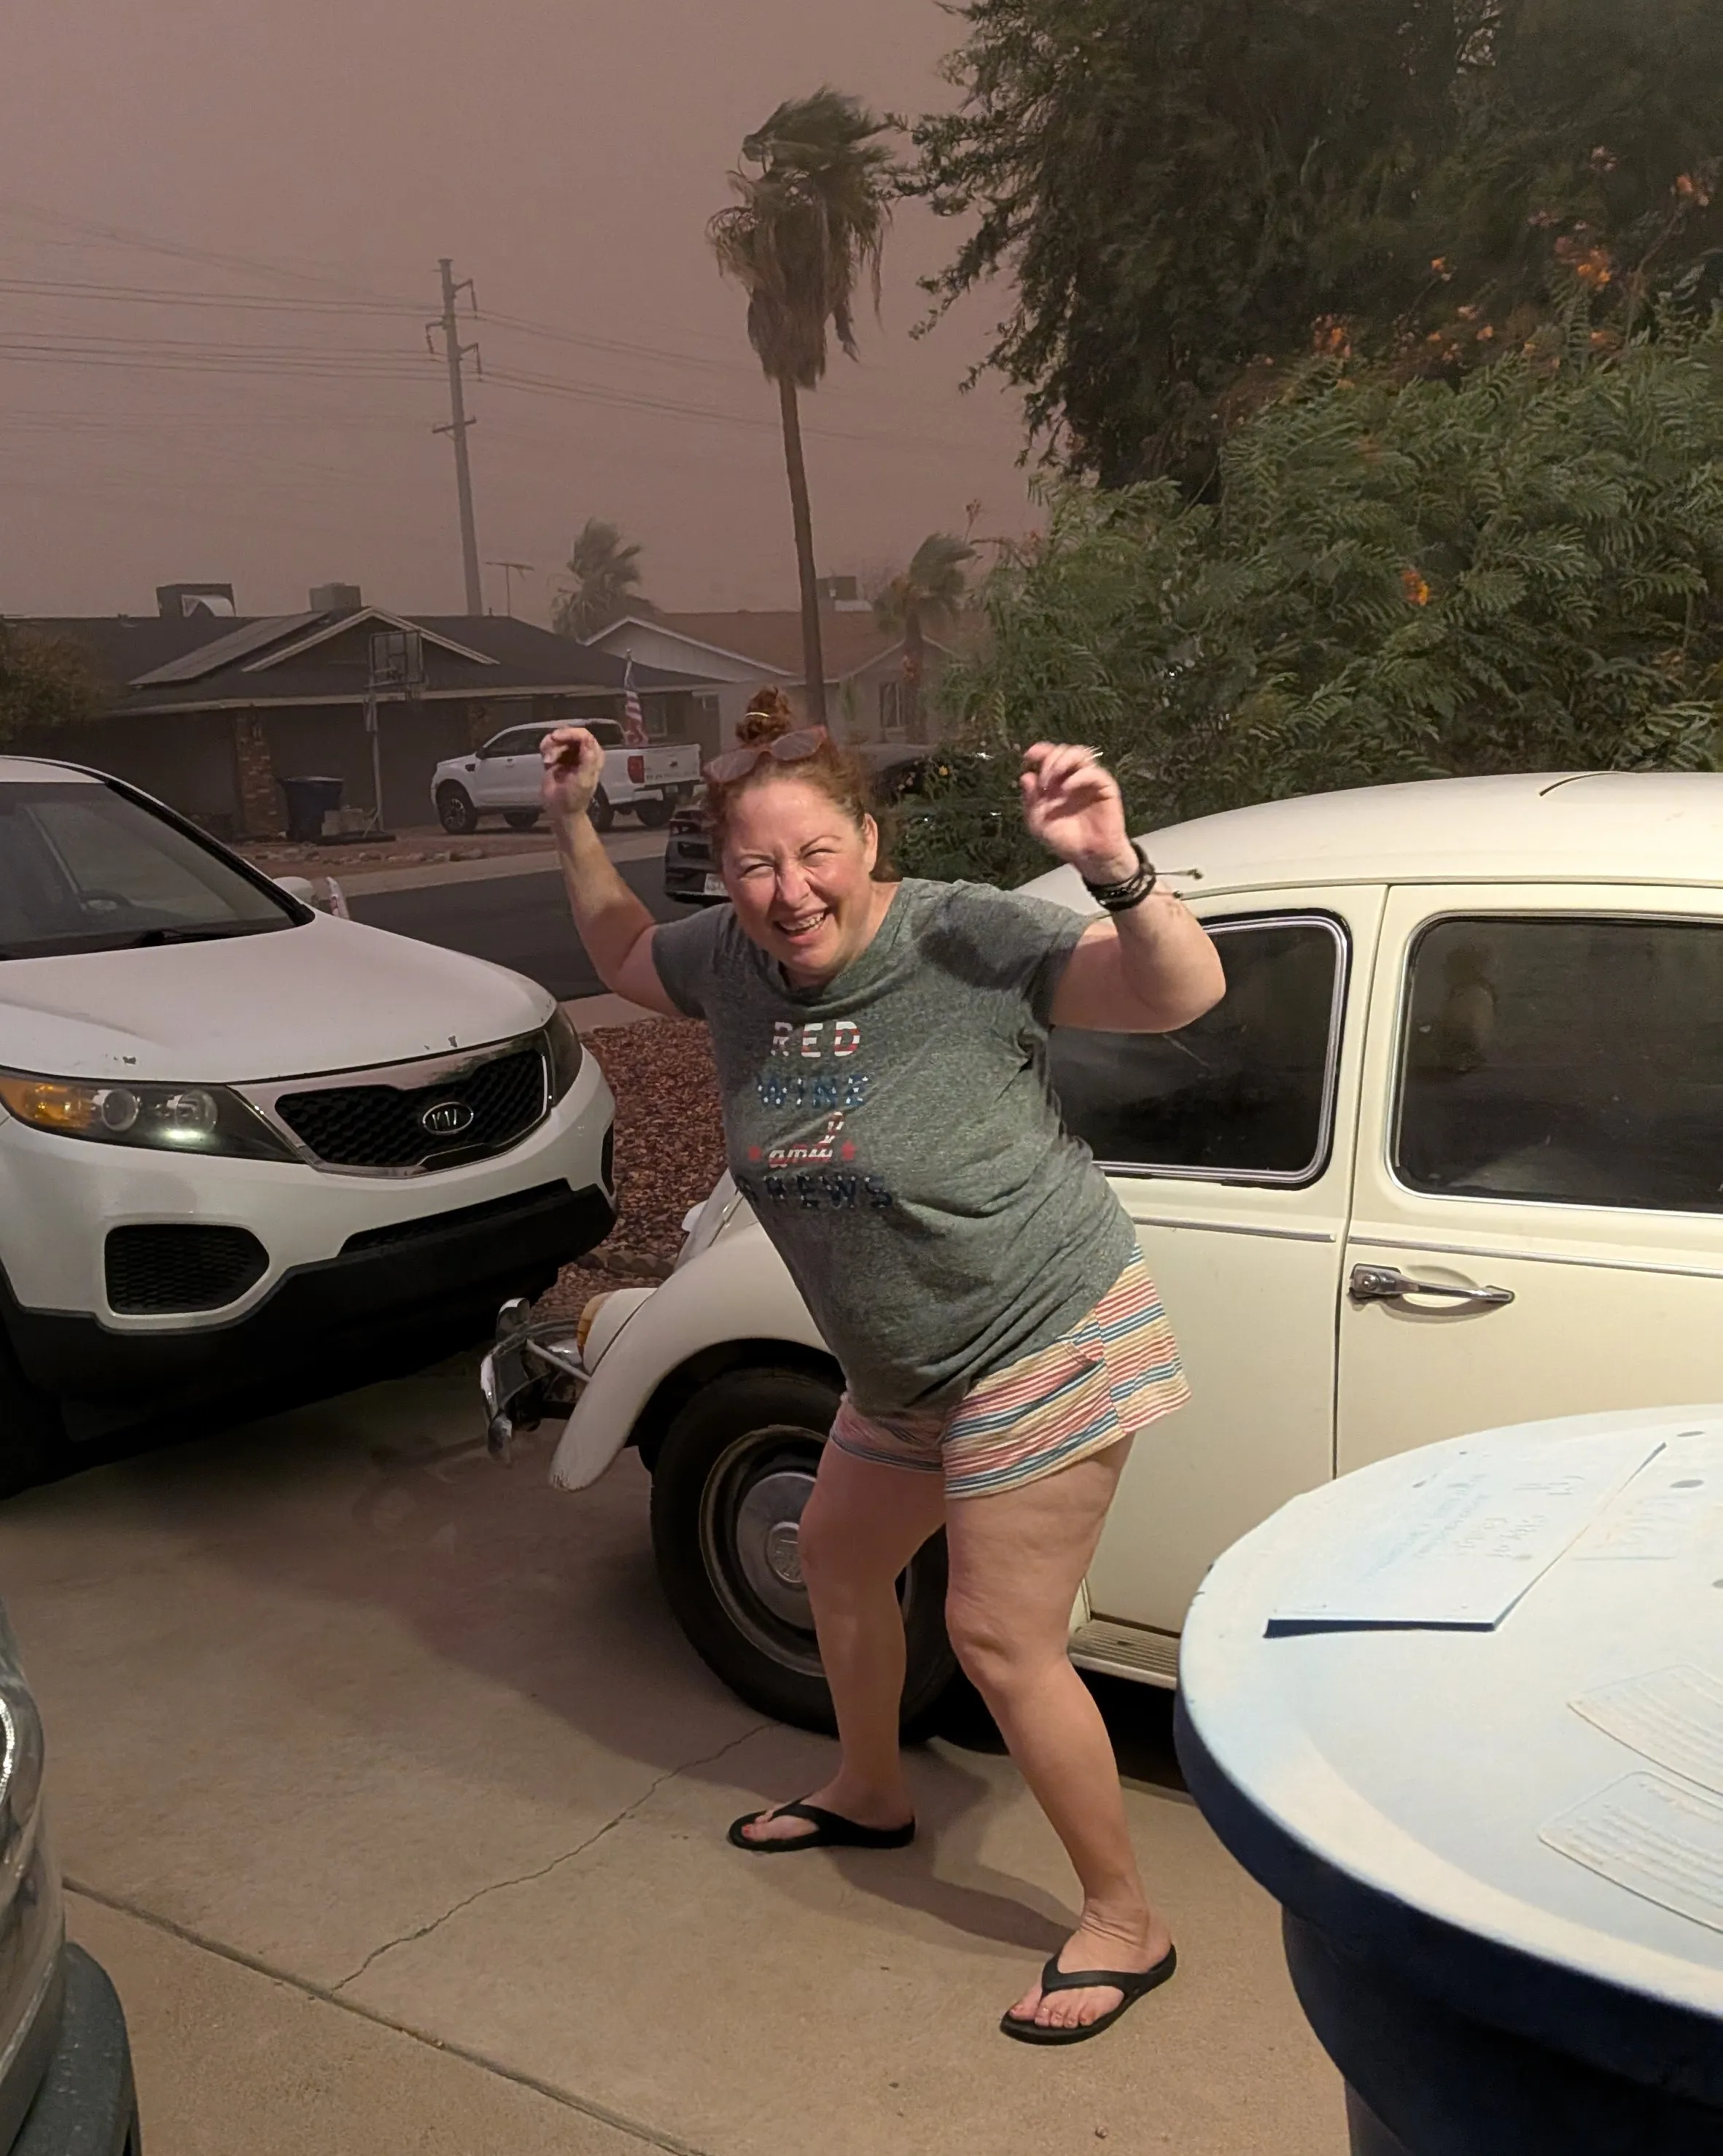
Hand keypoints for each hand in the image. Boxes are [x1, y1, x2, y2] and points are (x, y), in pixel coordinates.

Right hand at [541, 726, 603, 823]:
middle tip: (547, 750)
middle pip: (570, 733)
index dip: (570, 733)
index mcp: (594, 756)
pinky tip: (546, 762)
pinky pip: (550, 744)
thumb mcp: (584, 780)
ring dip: (550, 747)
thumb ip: (587, 759)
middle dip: (557, 740)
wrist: (560, 810)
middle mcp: (583, 751)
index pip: (584, 735)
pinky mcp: (556, 756)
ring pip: (558, 738)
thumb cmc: (575, 797)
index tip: (556, 738)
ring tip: (548, 762)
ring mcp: (569, 753)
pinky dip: (545, 749)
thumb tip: (587, 738)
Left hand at [1019, 742, 1136, 882]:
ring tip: (1052, 780)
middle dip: (1049, 760)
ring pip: (1080, 754)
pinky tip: (1066, 790)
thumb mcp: (1038, 822)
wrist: (1089, 856)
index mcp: (1057, 782)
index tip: (1029, 756)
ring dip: (1062, 762)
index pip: (1050, 756)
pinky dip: (1077, 777)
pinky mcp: (1106, 788)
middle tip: (1043, 781)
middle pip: (1064, 750)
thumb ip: (1030, 800)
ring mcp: (1090, 781)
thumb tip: (1025, 776)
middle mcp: (1074, 777)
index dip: (1040, 751)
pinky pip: (1094, 772)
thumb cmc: (1065, 839)